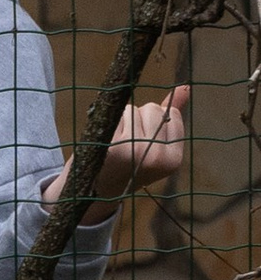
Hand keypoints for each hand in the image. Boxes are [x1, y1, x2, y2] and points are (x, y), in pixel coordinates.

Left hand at [52, 81, 188, 217]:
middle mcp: (158, 157)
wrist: (94, 192)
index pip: (171, 113)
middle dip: (139, 118)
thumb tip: (185, 88)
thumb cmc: (127, 164)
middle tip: (128, 144)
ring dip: (122, 120)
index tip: (144, 143)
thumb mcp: (155, 146)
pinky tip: (106, 142)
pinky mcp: (113, 147)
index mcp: (174, 159)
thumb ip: (171, 118)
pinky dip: (110, 123)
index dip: (155, 121)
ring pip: (132, 109)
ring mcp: (136, 152)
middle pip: (152, 108)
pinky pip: (116, 115)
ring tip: (116, 144)